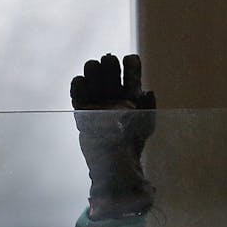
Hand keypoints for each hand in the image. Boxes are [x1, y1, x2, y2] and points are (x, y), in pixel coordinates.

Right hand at [71, 53, 155, 219]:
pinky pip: (78, 92)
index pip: (131, 70)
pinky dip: (78, 85)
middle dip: (109, 65)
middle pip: (110, 69)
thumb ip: (148, 106)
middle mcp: (114, 95)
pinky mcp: (82, 111)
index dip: (130, 64)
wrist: (114, 163)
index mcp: (131, 95)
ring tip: (94, 70)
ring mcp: (98, 102)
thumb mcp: (146, 124)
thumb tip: (148, 90)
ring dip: (93, 70)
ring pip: (93, 76)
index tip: (130, 62)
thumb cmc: (133, 144)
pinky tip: (81, 82)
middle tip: (109, 65)